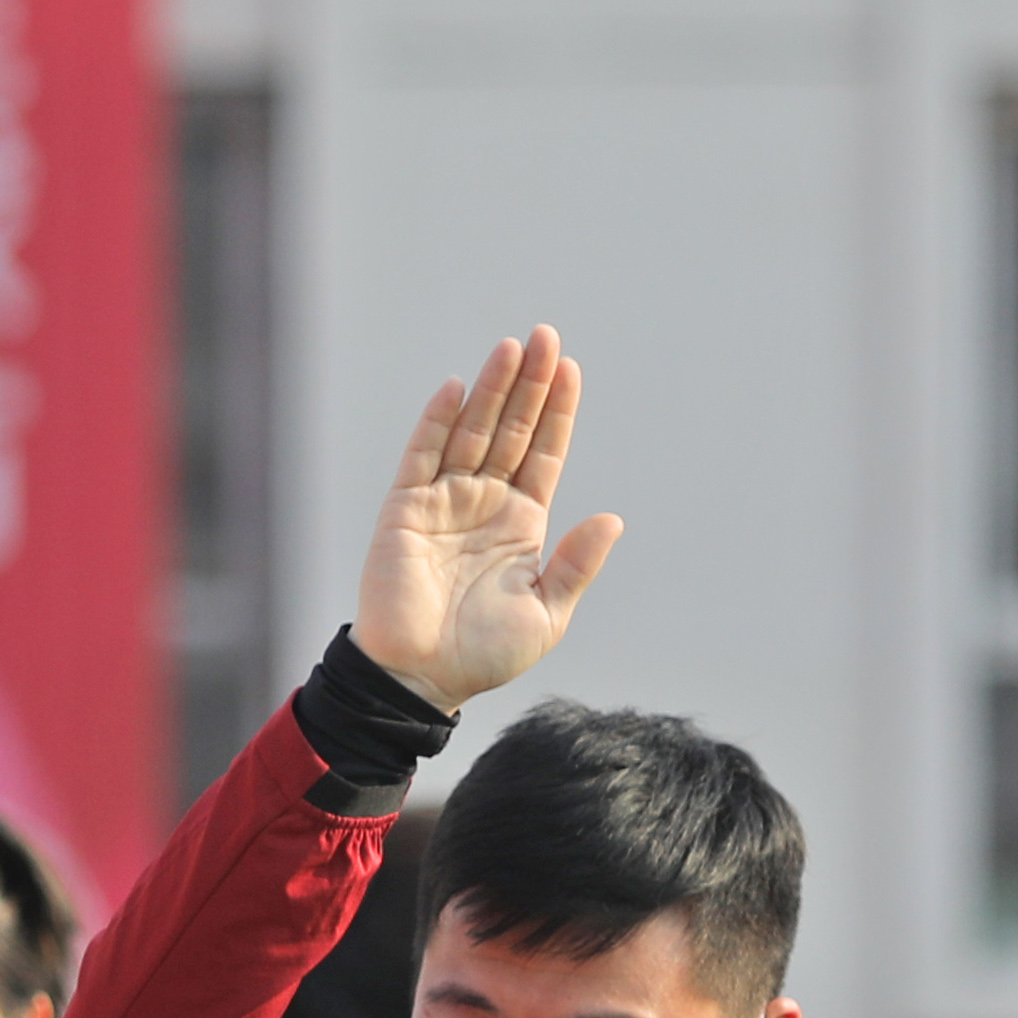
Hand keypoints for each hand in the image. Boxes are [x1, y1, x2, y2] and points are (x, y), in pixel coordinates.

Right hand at [350, 327, 622, 708]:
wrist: (420, 679)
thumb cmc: (482, 655)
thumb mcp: (546, 614)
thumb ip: (576, 565)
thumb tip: (612, 519)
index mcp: (521, 524)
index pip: (543, 454)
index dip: (558, 412)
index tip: (571, 370)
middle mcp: (484, 503)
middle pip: (512, 430)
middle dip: (530, 385)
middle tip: (547, 338)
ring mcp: (444, 502)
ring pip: (473, 432)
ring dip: (492, 390)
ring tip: (513, 348)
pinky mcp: (405, 510)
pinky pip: (423, 457)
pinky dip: (438, 422)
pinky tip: (458, 388)